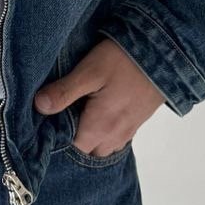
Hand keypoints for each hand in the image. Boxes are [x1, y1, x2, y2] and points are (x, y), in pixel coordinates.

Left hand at [33, 38, 165, 156]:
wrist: (165, 52)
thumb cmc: (123, 61)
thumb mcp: (89, 71)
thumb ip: (64, 91)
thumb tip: (39, 106)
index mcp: (100, 127)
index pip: (71, 149)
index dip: (56, 138)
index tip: (45, 123)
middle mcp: (115, 136)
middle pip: (86, 151)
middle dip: (72, 140)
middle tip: (59, 117)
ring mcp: (128, 131)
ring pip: (101, 147)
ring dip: (89, 137)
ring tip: (76, 114)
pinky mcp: (136, 122)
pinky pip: (115, 139)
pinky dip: (103, 133)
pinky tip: (95, 112)